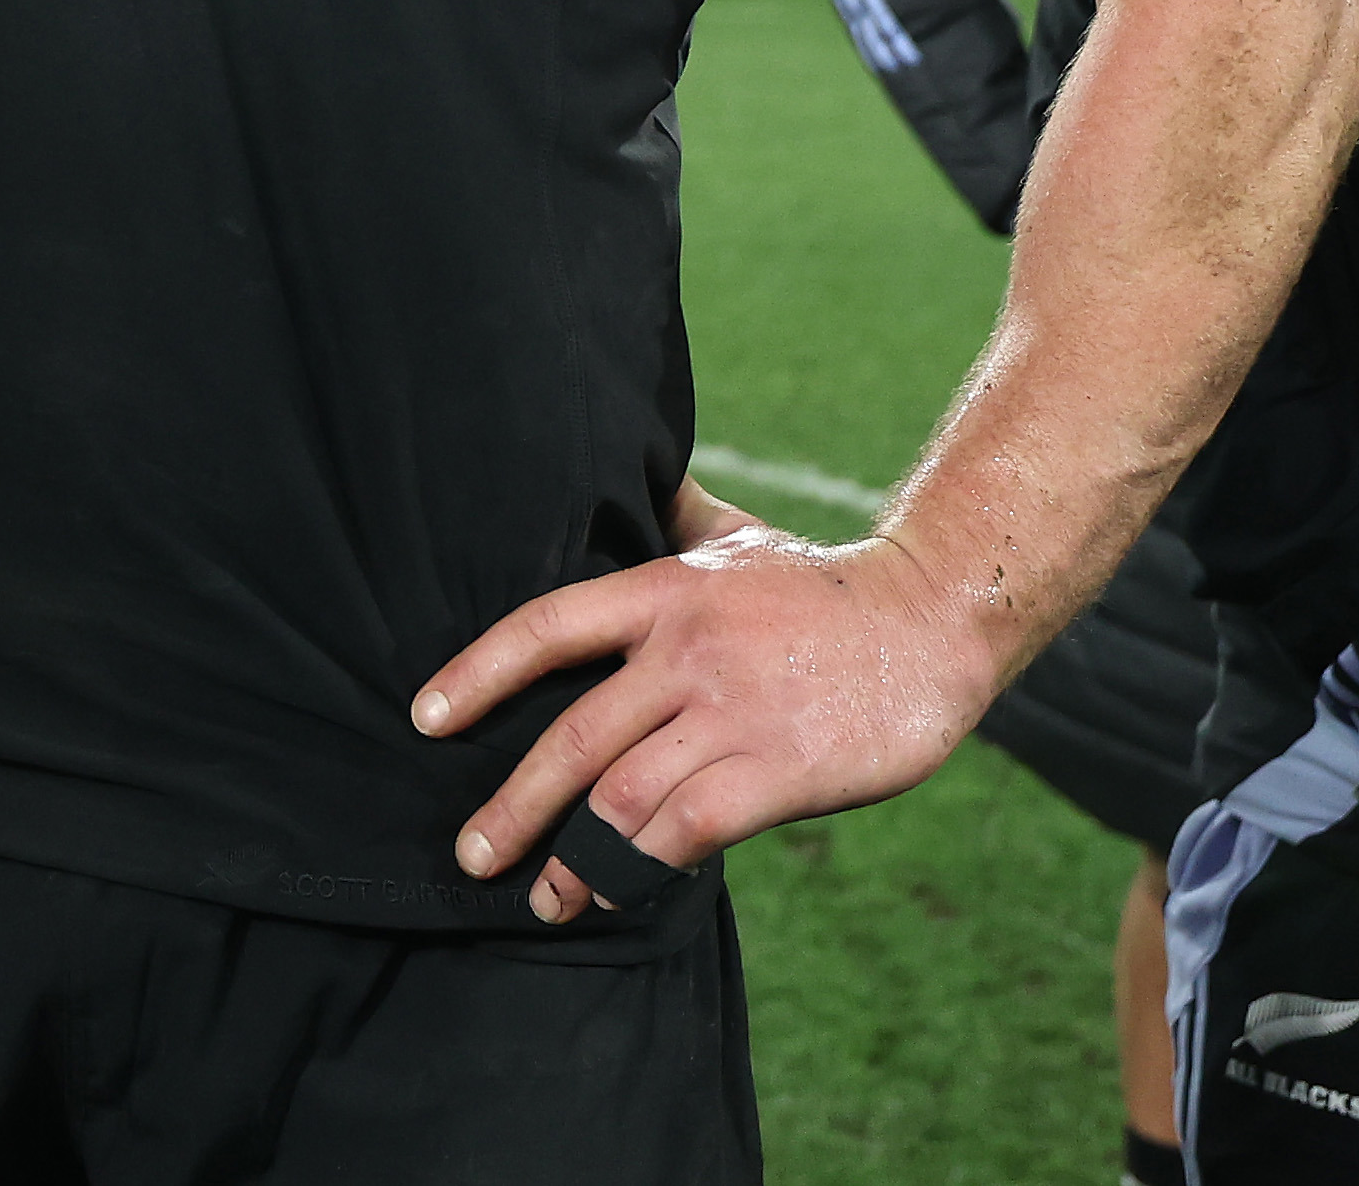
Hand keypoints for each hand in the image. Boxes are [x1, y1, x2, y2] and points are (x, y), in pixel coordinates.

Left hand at [412, 483, 999, 922]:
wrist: (933, 619)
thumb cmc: (826, 584)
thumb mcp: (738, 536)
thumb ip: (676, 513)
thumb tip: (629, 462)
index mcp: (664, 593)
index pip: (546, 627)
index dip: (477, 672)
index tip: (426, 718)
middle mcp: (687, 651)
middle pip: (572, 737)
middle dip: (512, 806)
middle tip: (472, 854)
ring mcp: (733, 713)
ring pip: (622, 798)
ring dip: (574, 859)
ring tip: (545, 895)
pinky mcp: (780, 769)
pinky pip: (687, 831)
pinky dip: (642, 869)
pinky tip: (618, 892)